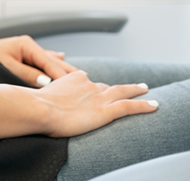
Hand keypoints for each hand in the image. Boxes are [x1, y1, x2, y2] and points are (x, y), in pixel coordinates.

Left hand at [0, 35, 77, 86]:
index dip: (62, 75)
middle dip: (68, 71)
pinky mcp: (23, 55)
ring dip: (62, 69)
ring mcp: (27, 49)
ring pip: (50, 61)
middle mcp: (29, 45)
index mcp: (27, 44)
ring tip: (79, 77)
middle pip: (53, 60)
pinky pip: (42, 60)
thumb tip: (46, 82)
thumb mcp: (7, 67)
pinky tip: (62, 58)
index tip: (74, 86)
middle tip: (86, 82)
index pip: (49, 62)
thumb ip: (27, 74)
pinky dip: (52, 62)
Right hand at [36, 70, 157, 136]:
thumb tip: (41, 103)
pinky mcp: (105, 111)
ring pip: (122, 92)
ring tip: (146, 91)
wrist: (41, 109)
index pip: (87, 82)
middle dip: (120, 86)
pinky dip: (143, 105)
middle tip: (134, 85)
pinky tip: (154, 106)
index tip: (96, 89)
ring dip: (136, 90)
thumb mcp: (41, 96)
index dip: (93, 88)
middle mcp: (88, 84)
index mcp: (73, 79)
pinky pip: (129, 106)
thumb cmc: (35, 106)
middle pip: (107, 86)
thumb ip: (47, 97)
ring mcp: (98, 97)